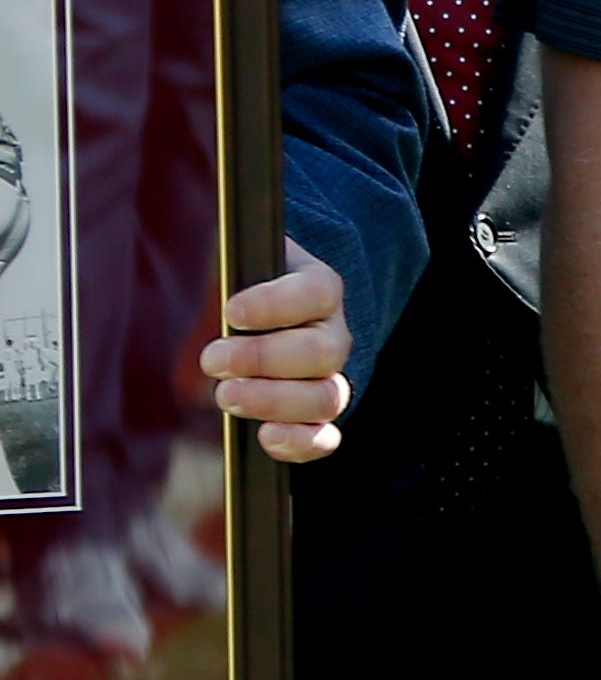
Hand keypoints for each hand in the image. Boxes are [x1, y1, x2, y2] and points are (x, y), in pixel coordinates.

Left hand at [199, 248, 354, 461]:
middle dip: (264, 359)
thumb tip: (189, 237)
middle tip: (212, 359)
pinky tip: (265, 438)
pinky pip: (327, 437)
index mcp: (318, 287)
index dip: (277, 304)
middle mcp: (332, 333)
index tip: (230, 311)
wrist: (247, 316)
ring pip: (328, 396)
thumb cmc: (233, 284)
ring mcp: (327, 377)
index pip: (317, 293)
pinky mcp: (312, 416)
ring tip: (225, 396)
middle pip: (324, 351)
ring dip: (275, 401)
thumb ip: (217, 254)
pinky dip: (301, 443)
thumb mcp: (228, 258)